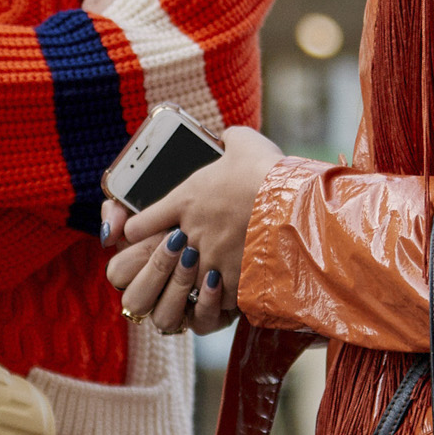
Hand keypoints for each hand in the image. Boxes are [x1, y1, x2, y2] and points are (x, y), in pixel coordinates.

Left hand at [101, 127, 284, 336]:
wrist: (293, 203)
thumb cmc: (267, 170)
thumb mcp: (244, 143)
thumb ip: (229, 140)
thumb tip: (227, 137)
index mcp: (185, 199)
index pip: (140, 224)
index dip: (140, 230)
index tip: (145, 233)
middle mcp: (191, 233)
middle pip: (164, 259)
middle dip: (174, 260)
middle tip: (187, 258)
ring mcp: (211, 258)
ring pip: (192, 281)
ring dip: (201, 279)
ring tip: (214, 276)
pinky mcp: (234, 279)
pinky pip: (222, 297)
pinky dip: (229, 294)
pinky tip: (238, 289)